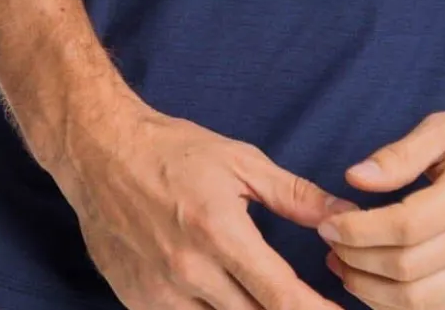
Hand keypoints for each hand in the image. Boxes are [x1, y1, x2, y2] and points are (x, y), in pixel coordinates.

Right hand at [50, 91, 360, 308]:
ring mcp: (161, 294)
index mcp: (221, 232)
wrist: (101, 153)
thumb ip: (295, 196)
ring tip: (274, 302)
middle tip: (311, 306)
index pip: (280, 294)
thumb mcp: (242, 162)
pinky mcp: (139, 304)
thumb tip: (343, 214)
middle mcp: (190, 272)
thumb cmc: (175, 151)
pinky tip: (231, 303)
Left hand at [317, 94, 444, 307]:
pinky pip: (437, 306)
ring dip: (371, 289)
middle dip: (357, 260)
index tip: (329, 219)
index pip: (408, 226)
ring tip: (342, 263)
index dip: (360, 230)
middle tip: (329, 239)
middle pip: (409, 269)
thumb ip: (400, 154)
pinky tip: (372, 279)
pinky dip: (397, 303)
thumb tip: (354, 178)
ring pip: (420, 301)